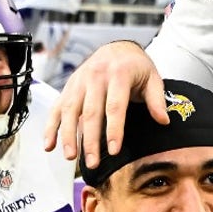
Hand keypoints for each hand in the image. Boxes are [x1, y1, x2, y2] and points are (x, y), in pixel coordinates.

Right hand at [43, 40, 167, 167]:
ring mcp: (79, 82)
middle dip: (90, 140)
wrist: (117, 48)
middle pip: (90, 113)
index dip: (114, 130)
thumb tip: (163, 121)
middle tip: (92, 163)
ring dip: (68, 135)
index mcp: (118, 74)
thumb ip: (157, 100)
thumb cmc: (136, 66)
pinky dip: (51, 127)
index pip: (114, 107)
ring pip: (70, 111)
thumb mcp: (153, 78)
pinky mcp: (68, 87)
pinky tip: (49, 144)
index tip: (113, 150)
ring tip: (70, 156)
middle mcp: (95, 77)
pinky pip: (57, 107)